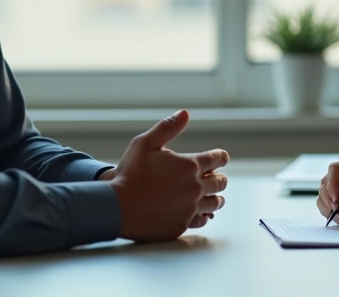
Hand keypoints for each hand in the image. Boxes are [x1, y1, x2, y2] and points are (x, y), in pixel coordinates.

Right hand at [109, 110, 229, 241]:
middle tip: (217, 177)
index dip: (220, 157)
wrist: (118, 207)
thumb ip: (167, 128)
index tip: (221, 157)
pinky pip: (202, 220)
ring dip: (216, 197)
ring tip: (214, 196)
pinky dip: (204, 215)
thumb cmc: (130, 173)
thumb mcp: (145, 143)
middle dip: (220, 177)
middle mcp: (195, 187)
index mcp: (189, 165)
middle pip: (220, 182)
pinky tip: (202, 213)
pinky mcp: (182, 224)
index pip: (217, 159)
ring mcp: (190, 208)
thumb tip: (185, 113)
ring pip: (215, 203)